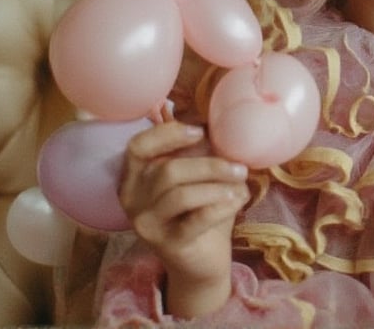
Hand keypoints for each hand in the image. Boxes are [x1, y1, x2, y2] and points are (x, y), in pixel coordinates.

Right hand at [118, 121, 249, 316]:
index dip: (167, 134)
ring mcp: (146, 224)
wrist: (203, 257)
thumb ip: (198, 147)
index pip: (137, 147)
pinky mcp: (167, 244)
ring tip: (242, 184)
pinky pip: (195, 220)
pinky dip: (222, 206)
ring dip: (218, 185)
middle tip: (239, 166)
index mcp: (135, 174)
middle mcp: (132, 199)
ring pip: (180, 195)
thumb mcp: (197, 171)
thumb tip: (216, 116)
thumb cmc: (200, 206)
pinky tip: (240, 199)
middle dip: (209, 165)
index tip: (200, 131)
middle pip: (167, 171)